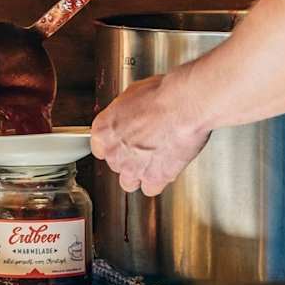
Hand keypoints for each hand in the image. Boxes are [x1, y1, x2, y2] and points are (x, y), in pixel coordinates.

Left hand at [91, 74, 210, 196]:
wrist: (183, 105)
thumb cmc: (161, 95)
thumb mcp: (132, 95)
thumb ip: (124, 114)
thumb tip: (129, 117)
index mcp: (103, 131)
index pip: (100, 148)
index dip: (115, 144)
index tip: (123, 142)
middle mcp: (114, 152)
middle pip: (116, 165)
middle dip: (129, 158)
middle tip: (145, 145)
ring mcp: (133, 168)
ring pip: (129, 182)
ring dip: (139, 174)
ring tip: (153, 161)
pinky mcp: (154, 178)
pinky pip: (150, 189)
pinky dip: (158, 180)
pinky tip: (165, 168)